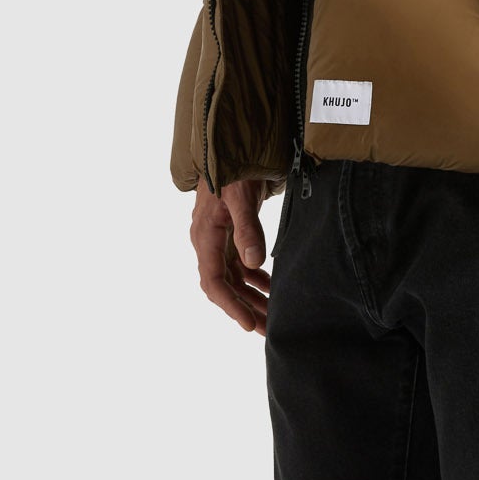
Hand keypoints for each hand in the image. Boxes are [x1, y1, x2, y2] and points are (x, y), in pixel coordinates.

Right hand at [190, 178, 274, 332]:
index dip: (231, 305)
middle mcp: (208, 243)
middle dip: (245, 310)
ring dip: (251, 299)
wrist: (231, 149)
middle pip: (224, 287)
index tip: (248, 324)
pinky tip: (271, 290)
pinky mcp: (229, 237)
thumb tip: (254, 263)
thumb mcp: (241, 198)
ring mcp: (218, 241)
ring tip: (273, 318)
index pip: (214, 281)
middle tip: (268, 331)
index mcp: (205, 237)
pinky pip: (239, 267)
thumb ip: (248, 229)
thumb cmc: (234, 171)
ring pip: (233, 280)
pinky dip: (255, 280)